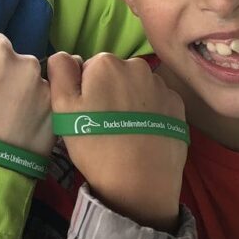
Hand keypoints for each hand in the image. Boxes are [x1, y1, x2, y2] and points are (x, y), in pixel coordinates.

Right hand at [0, 0, 52, 156]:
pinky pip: (49, 99)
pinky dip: (40, 109)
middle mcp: (26, 62)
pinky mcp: (59, 108)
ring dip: (25, 92)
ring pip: (34, 79)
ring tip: (9, 119)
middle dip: (8, 77)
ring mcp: (45, 86)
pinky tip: (25, 127)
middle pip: (18, 60)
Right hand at [48, 52, 186, 230]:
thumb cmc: (96, 144)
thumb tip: (66, 55)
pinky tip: (144, 135)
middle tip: (104, 125)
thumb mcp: (63, 108)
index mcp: (106, 62)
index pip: (88, 69)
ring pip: (136, 87)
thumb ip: (60, 71)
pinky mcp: (178, 105)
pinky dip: (150, 113)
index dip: (84, 91)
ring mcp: (161, 85)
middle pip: (114, 75)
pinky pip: (157, 102)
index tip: (87, 114)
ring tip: (126, 132)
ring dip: (130, 101)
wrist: (140, 183)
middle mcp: (137, 66)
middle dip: (108, 92)